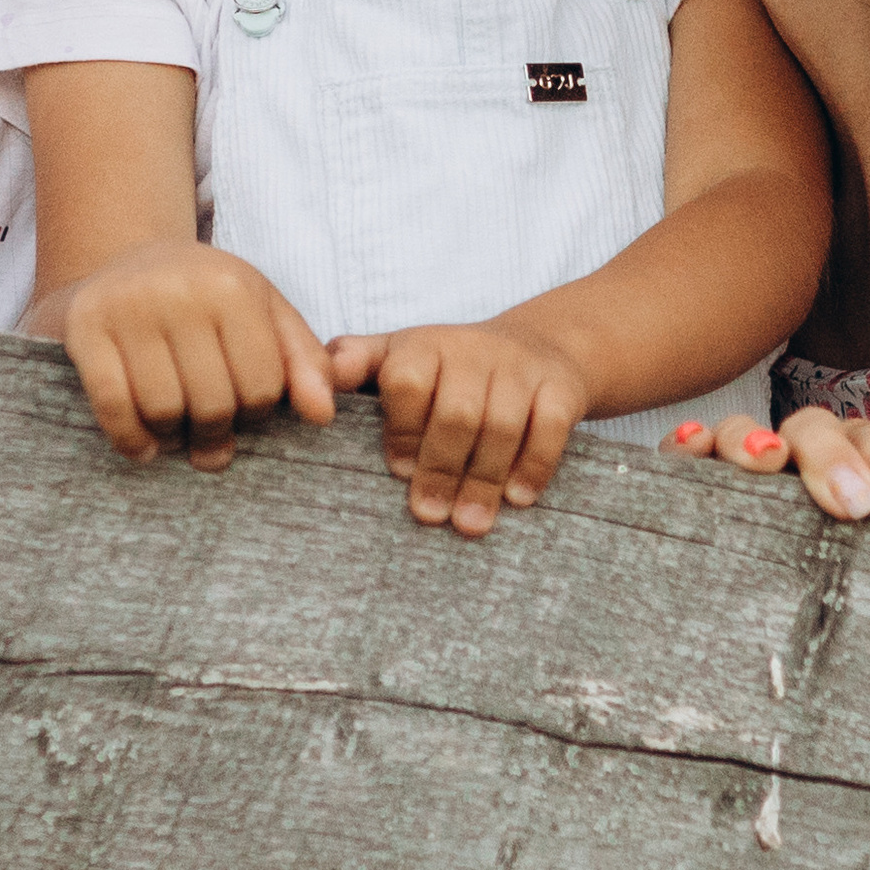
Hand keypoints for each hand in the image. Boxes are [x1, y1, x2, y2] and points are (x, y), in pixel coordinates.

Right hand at [55, 243, 334, 468]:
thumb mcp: (263, 313)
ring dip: (173, 438)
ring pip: (164, 411)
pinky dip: (131, 440)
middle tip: (210, 433)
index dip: (258, 414)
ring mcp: (127, 307)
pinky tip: (144, 447)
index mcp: (232, 286)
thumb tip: (323, 415)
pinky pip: (113, 406)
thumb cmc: (205, 299)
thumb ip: (303, 362)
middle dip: (215, 432)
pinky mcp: (86, 327)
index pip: (262, 387)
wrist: (124, 262)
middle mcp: (179, 290)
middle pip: (213, 404)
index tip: (245, 411)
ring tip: (178, 432)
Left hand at [329, 320, 590, 533]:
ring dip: (483, 480)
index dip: (402, 429)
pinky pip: (550, 427)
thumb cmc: (448, 368)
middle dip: (441, 469)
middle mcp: (472, 349)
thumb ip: (352, 368)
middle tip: (427, 515)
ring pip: (503, 425)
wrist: (536, 347)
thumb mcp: (397, 356)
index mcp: (423, 344)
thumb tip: (308, 394)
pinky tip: (517, 498)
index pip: (407, 381)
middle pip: (458, 412)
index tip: (397, 471)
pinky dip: (533, 466)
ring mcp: (520, 367)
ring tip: (468, 524)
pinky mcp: (561, 386)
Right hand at [660, 402, 869, 524]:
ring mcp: (758, 478)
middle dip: (831, 457)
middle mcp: (812, 460)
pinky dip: (687, 446)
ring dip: (753, 439)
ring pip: (747, 435)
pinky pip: (691, 460)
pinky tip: (692, 449)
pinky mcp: (708, 503)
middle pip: (813, 429)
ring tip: (766, 461)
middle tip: (856, 506)